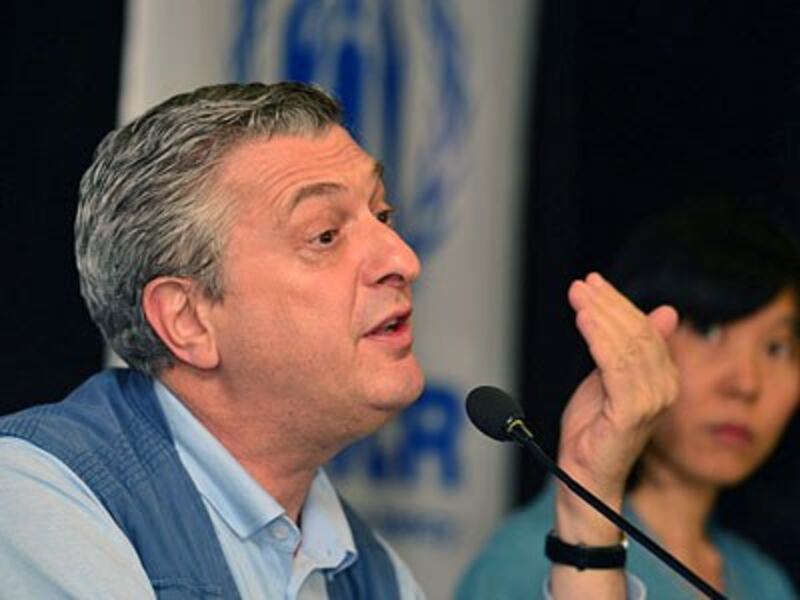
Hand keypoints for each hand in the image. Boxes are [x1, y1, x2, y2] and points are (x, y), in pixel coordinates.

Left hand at [556, 272, 677, 539]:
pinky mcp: (632, 413)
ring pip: (627, 345)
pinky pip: (616, 367)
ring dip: (600, 315)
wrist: (584, 476)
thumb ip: (626, 347)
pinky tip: (584, 319)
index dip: (618, 302)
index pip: (645, 328)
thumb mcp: (608, 378)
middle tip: (581, 285)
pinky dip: (599, 339)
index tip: (591, 282)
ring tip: (578, 296)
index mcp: (662, 377)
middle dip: (607, 304)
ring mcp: (651, 401)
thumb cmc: (594, 429)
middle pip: (637, 332)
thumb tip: (666, 311)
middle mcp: (664, 387)